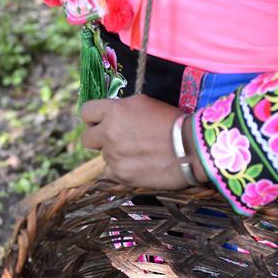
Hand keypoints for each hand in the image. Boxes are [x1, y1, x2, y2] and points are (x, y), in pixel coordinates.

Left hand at [81, 95, 205, 188]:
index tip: (102, 123)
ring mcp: (113, 155)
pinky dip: (121, 171)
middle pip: (87, 138)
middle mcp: (109, 132)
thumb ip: (122, 109)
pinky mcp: (121, 174)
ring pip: (103, 156)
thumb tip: (111, 115)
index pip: (86, 113)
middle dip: (99, 139)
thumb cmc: (173, 123)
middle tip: (117, 141)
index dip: (94, 119)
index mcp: (114, 111)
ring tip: (138, 154)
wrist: (191, 148)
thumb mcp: (145, 104)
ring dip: (116, 155)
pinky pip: (110, 173)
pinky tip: (138, 166)